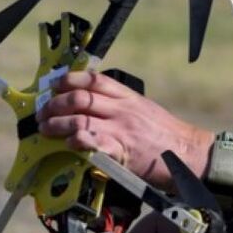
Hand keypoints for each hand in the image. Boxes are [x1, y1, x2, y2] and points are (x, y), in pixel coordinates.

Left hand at [36, 70, 213, 187]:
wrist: (189, 153)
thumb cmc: (165, 134)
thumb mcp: (143, 108)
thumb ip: (118, 103)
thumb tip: (89, 102)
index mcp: (127, 96)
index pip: (94, 79)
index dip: (69, 79)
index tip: (54, 84)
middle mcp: (122, 109)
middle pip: (80, 98)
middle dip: (55, 103)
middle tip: (43, 111)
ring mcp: (121, 130)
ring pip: (80, 119)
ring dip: (57, 123)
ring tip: (46, 128)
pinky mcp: (122, 152)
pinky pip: (94, 144)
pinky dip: (77, 142)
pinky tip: (68, 143)